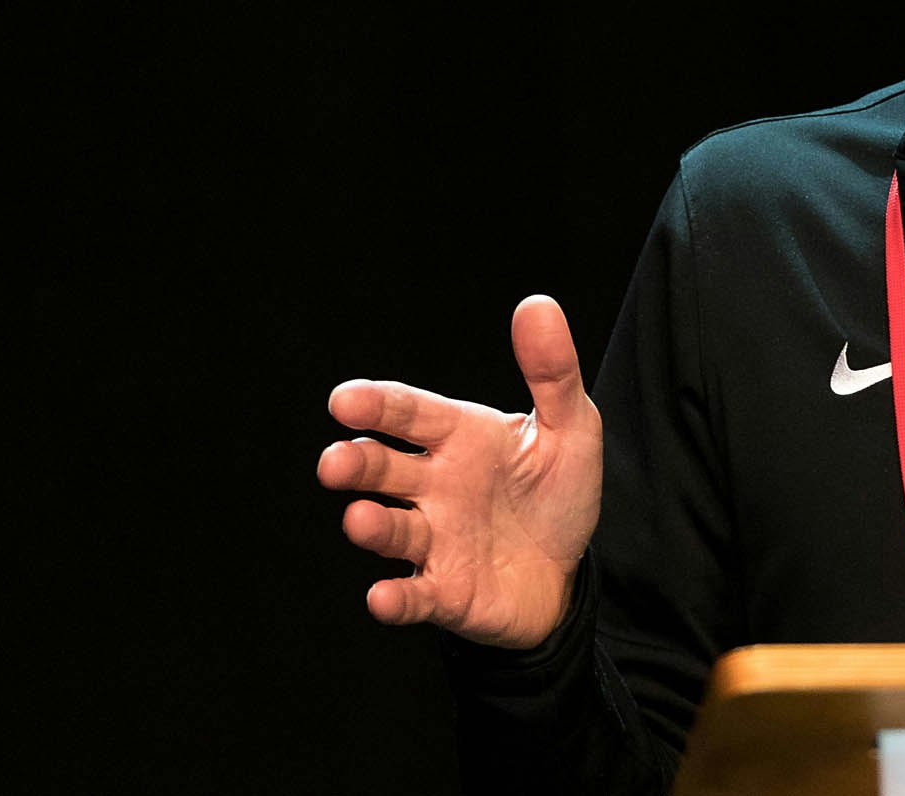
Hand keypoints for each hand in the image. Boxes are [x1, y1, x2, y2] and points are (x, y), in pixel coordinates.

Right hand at [318, 295, 601, 649]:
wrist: (567, 572)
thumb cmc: (556, 492)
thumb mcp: (569, 428)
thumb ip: (553, 372)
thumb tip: (538, 304)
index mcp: (459, 437)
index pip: (410, 414)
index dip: (377, 406)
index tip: (345, 399)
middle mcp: (435, 486)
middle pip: (384, 470)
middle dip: (356, 464)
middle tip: (335, 462)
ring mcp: (435, 540)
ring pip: (392, 530)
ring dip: (372, 526)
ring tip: (360, 519)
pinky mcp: (444, 592)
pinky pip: (415, 596)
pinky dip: (397, 599)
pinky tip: (382, 597)